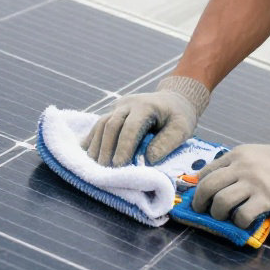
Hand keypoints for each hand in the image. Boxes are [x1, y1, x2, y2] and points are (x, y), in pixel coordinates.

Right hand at [84, 76, 209, 166]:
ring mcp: (118, 107)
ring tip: (96, 166)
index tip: (119, 166)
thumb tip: (148, 159)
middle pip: (110, 124)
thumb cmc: (178, 116)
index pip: (130, 127)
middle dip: (106, 148)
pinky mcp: (112, 113)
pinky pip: (98, 125)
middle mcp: (127, 104)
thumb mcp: (182, 128)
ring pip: (101, 124)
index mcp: (145, 106)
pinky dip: (92, 140)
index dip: (123, 146)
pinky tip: (87, 154)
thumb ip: (167, 142)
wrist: (173, 99)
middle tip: (104, 169)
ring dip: (96, 145)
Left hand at [191, 134, 269, 227]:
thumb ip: (233, 166)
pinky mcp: (266, 198)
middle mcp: (241, 167)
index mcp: (236, 155)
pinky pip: (243, 215)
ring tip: (224, 217)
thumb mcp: (252, 155)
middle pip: (208, 187)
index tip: (198, 199)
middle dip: (200, 203)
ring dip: (218, 214)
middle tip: (203, 211)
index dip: (197, 188)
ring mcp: (253, 183)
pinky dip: (239, 222)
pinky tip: (243, 221)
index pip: (206, 172)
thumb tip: (211, 182)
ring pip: (222, 202)